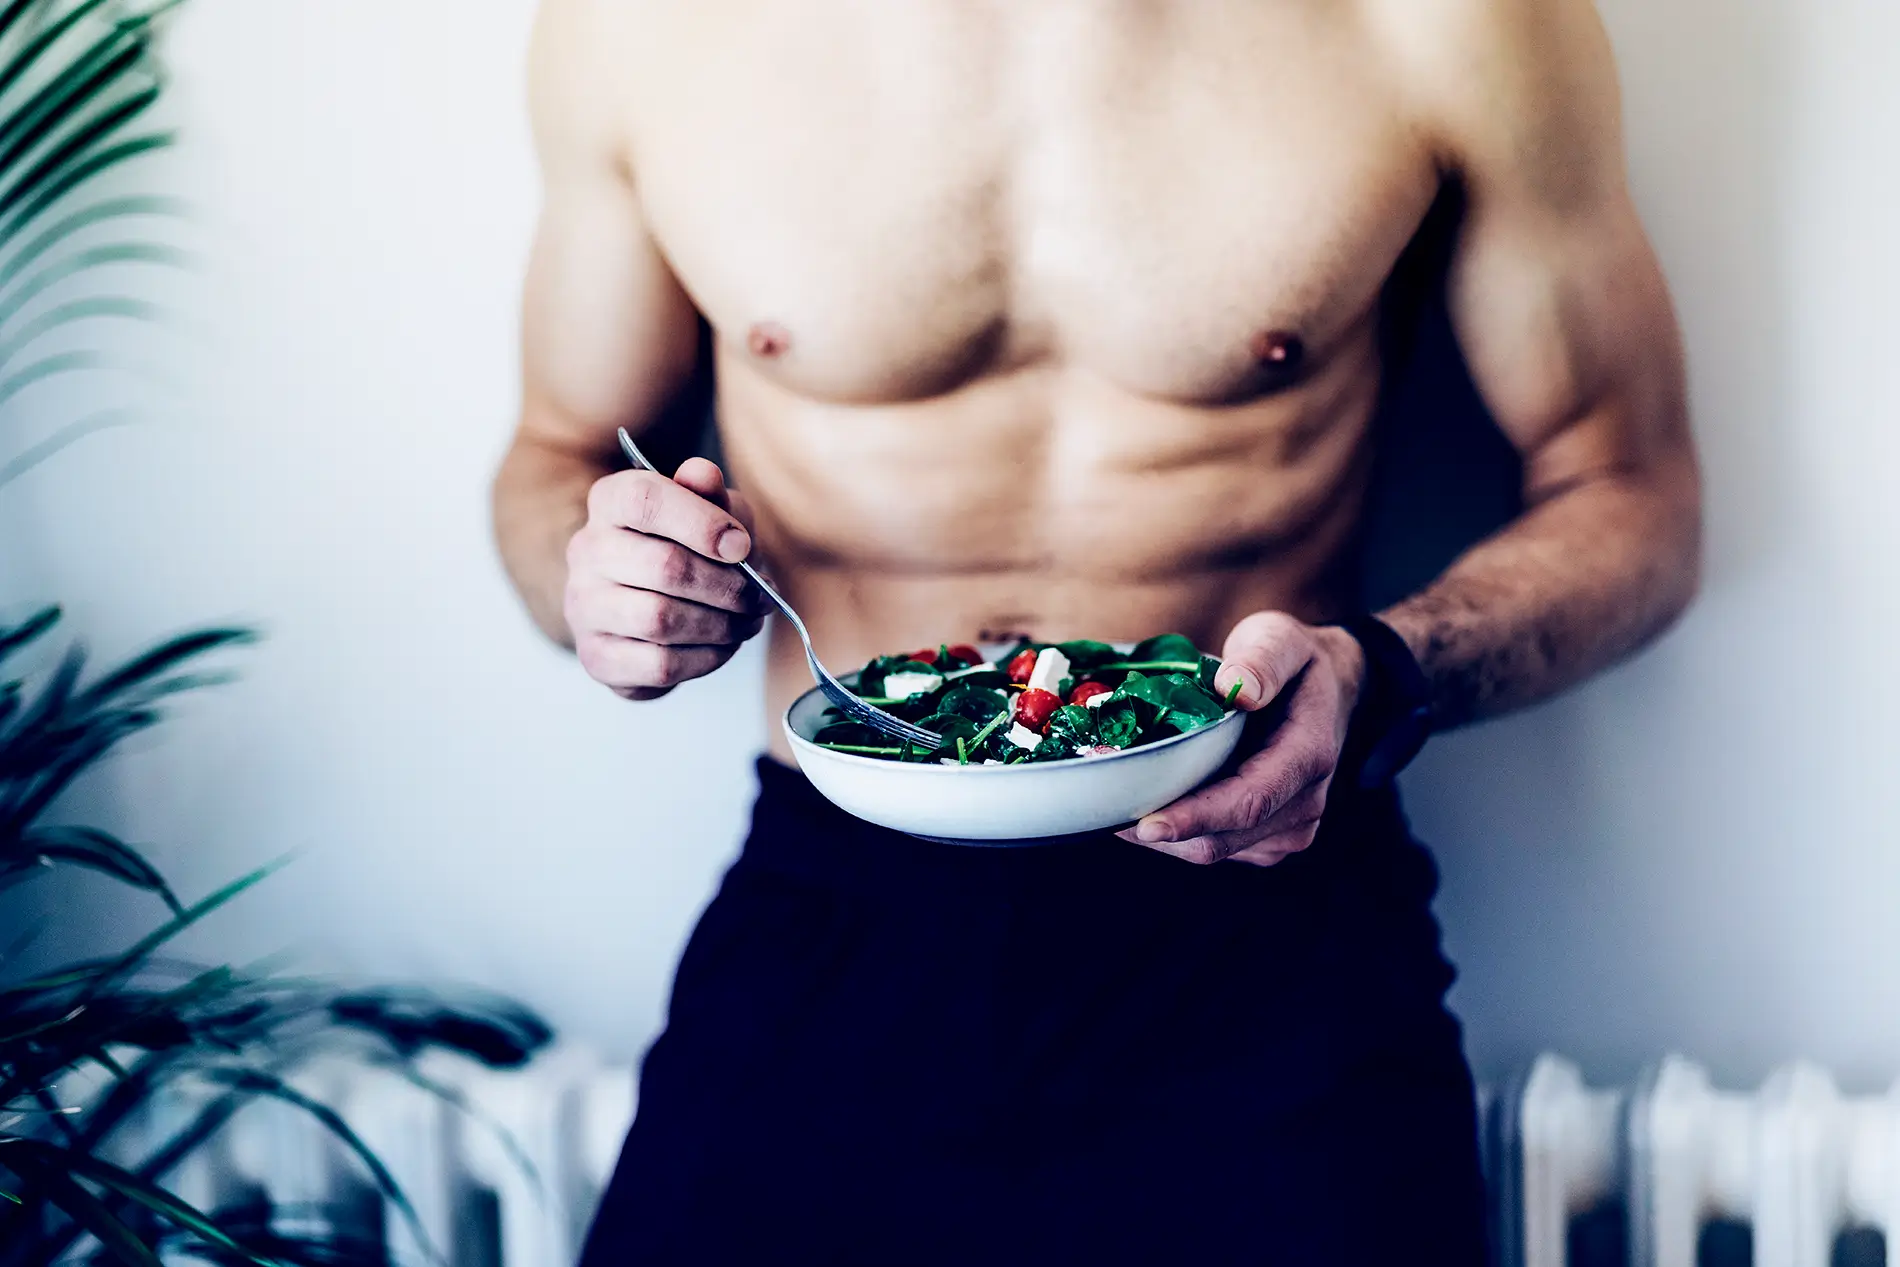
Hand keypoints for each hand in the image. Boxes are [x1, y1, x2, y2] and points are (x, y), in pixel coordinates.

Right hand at [564, 457, 766, 699]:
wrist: (652, 609)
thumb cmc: (688, 549)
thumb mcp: (710, 512)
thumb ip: (710, 493)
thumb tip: (704, 474)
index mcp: (609, 502)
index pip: (644, 499)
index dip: (702, 522)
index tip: (743, 545)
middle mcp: (587, 551)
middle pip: (664, 566)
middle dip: (729, 586)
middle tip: (761, 597)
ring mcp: (584, 607)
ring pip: (661, 620)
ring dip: (721, 625)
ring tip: (747, 621)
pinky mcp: (598, 657)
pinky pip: (660, 664)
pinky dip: (705, 658)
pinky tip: (722, 646)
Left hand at [1116, 612, 1365, 866]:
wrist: (1329, 692)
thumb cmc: (1296, 662)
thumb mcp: (1281, 639)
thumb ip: (1263, 659)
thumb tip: (1237, 688)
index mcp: (1309, 756)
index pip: (1249, 800)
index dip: (1195, 817)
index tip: (1145, 825)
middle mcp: (1304, 803)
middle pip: (1223, 837)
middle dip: (1161, 829)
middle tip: (1104, 808)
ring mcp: (1288, 827)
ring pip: (1214, 849)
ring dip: (1164, 835)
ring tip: (1118, 801)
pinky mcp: (1267, 838)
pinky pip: (1216, 847)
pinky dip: (1178, 831)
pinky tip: (1149, 802)